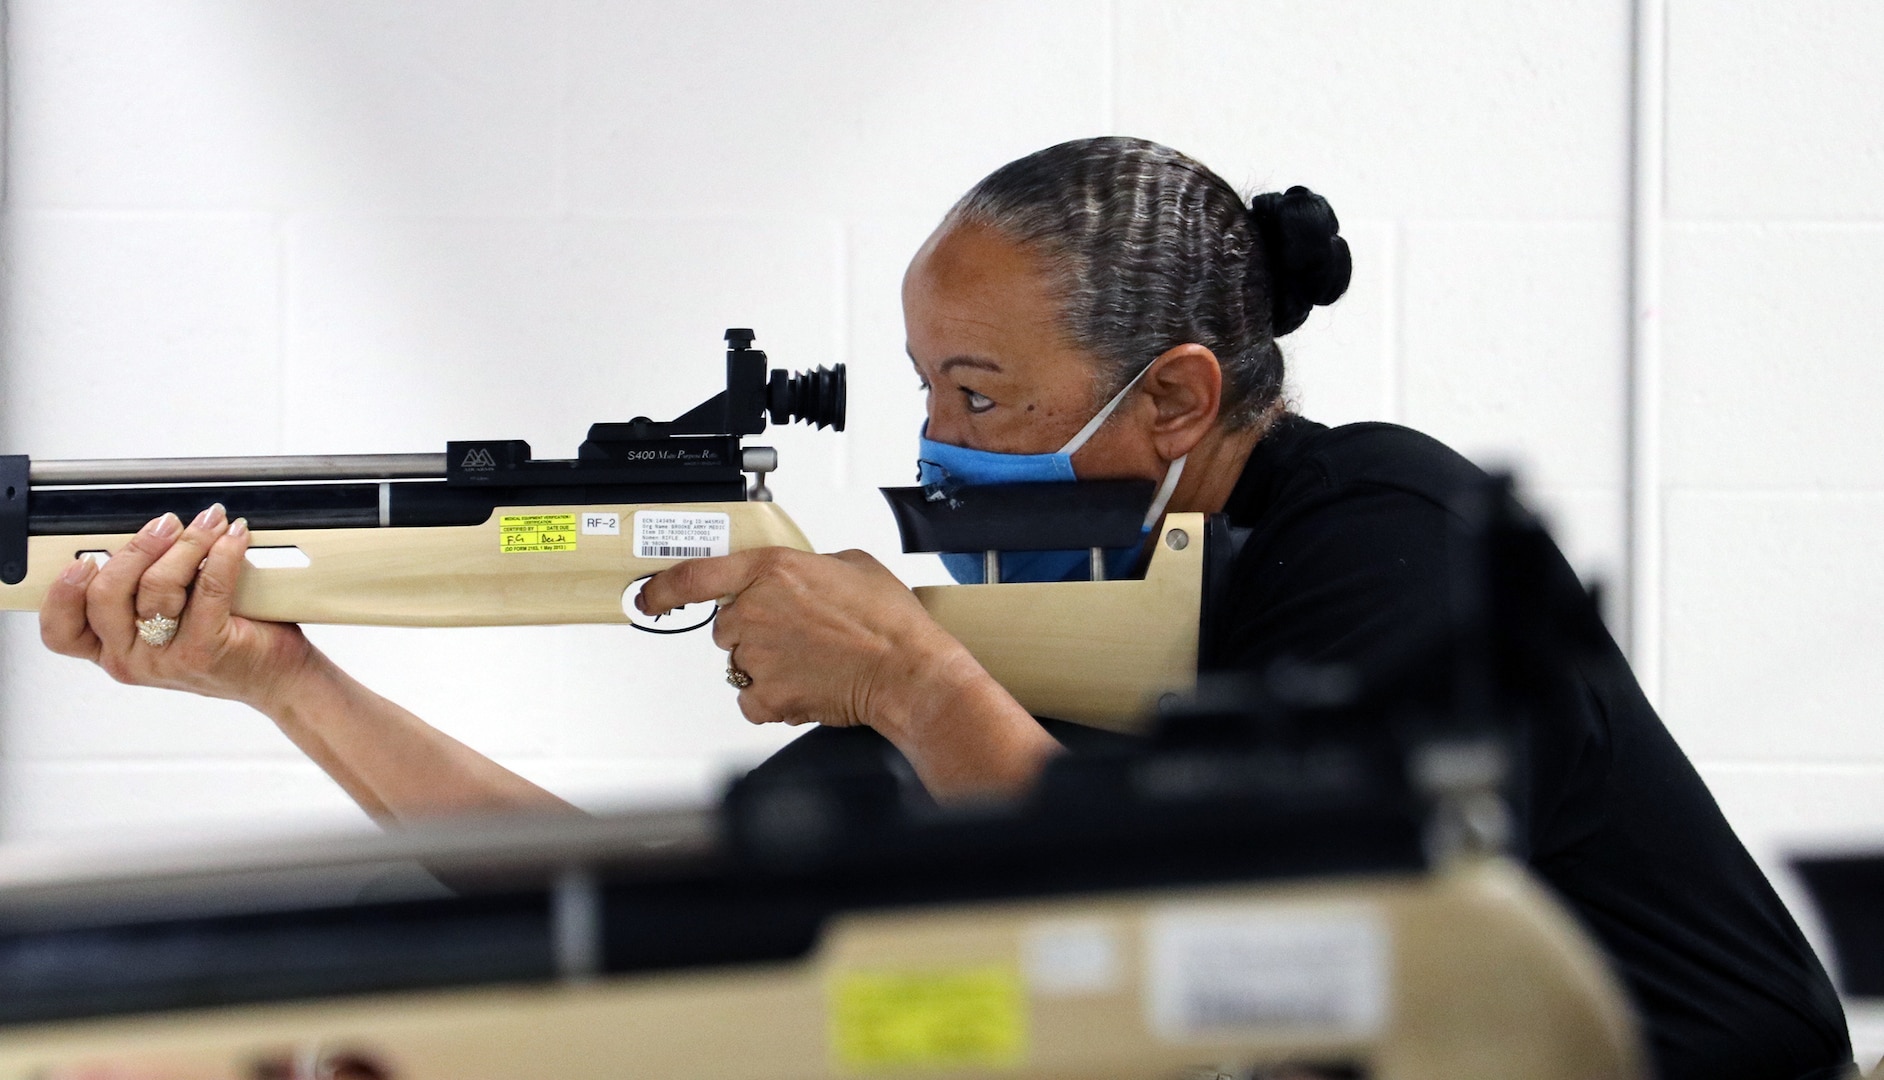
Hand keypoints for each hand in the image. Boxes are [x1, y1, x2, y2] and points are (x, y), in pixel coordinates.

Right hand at [39, 505, 313, 709]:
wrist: (278, 679)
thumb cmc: (226, 641)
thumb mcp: (170, 619)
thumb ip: (143, 590)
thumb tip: (147, 532)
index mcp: (112, 650)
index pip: (62, 630)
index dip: (61, 594)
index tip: (82, 560)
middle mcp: (131, 659)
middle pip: (106, 594)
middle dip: (137, 547)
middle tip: (167, 523)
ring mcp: (166, 659)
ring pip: (157, 586)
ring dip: (187, 544)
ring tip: (210, 524)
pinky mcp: (204, 650)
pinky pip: (207, 588)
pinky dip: (222, 554)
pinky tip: (233, 537)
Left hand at [638, 547, 970, 731]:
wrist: (908, 672)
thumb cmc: (889, 622)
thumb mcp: (850, 564)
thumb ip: (808, 566)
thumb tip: (799, 577)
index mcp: (772, 570)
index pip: (693, 576)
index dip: (662, 589)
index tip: (648, 597)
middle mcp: (756, 610)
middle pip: (726, 627)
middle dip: (754, 632)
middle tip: (798, 637)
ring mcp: (757, 656)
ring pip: (740, 665)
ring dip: (767, 667)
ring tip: (812, 663)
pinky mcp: (766, 696)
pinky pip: (752, 701)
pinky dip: (774, 700)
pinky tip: (807, 688)